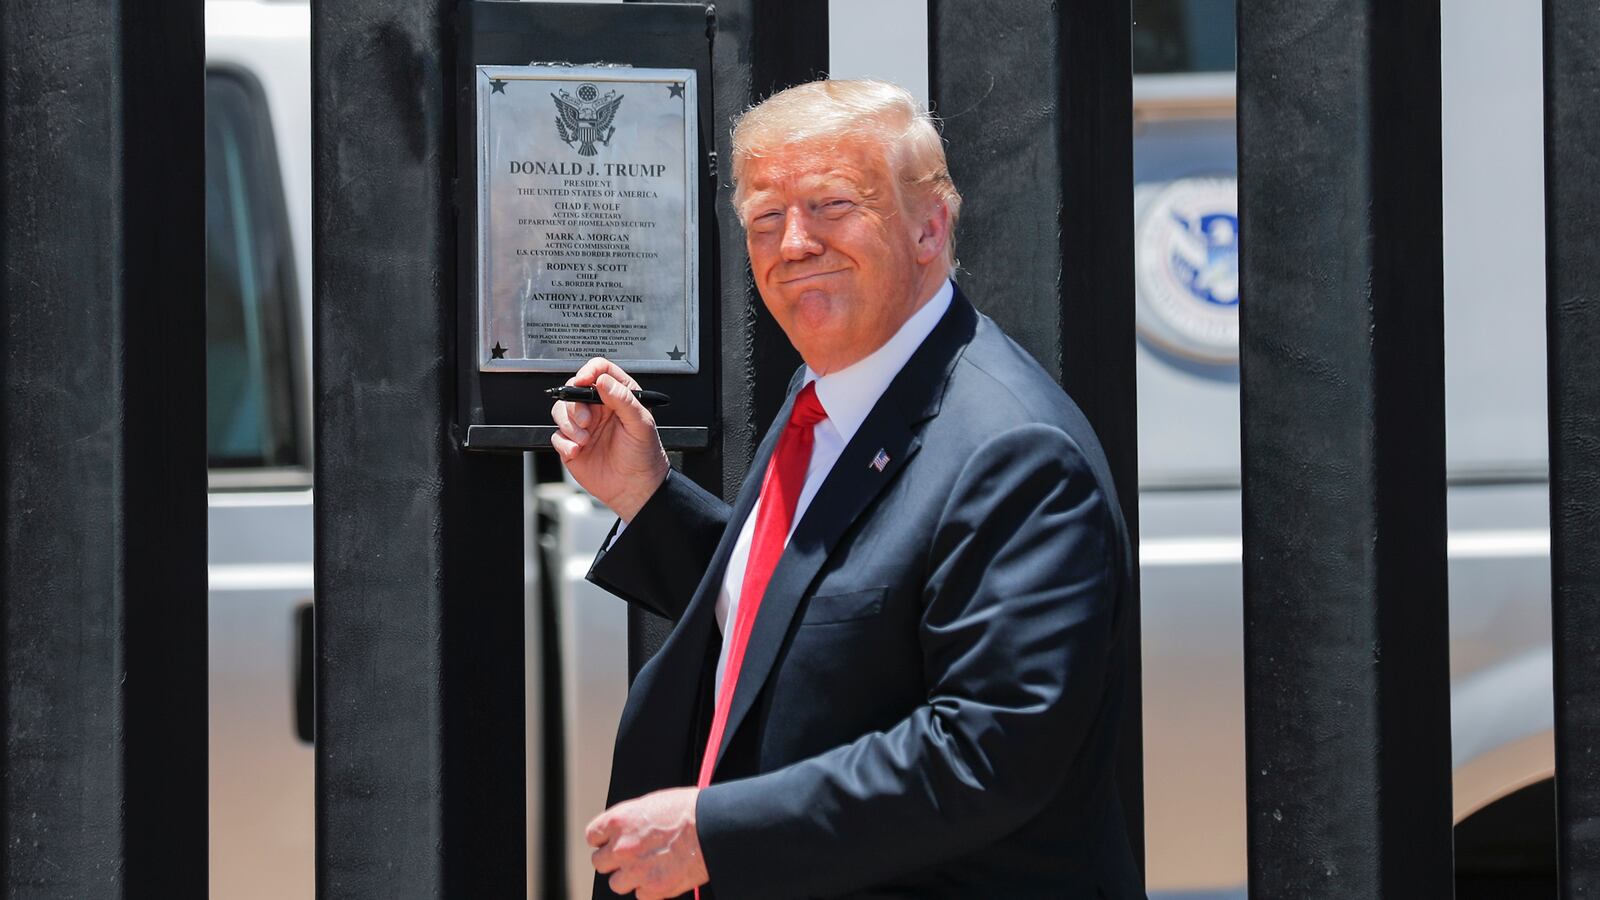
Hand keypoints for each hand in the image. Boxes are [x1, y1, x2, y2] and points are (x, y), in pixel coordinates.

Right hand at [550, 357, 669, 521]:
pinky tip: (578, 451)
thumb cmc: (644, 455)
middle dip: (575, 404)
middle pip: (573, 389)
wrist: (635, 488)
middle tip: (586, 421)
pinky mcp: (572, 443)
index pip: (600, 370)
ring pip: (561, 410)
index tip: (583, 380)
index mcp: (618, 396)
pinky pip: (556, 435)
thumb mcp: (641, 424)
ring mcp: (584, 425)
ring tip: (585, 440)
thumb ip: (623, 399)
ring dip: (569, 424)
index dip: (589, 371)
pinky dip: (564, 443)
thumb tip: (603, 381)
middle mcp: (598, 408)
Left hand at [587, 787, 708, 899]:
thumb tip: (625, 829)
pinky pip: (640, 895)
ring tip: (646, 868)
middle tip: (629, 857)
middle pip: (600, 862)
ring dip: (629, 877)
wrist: (712, 828)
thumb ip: (631, 819)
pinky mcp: (653, 888)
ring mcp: (636, 870)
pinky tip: (661, 875)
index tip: (610, 841)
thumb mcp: (652, 803)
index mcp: (619, 821)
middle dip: (613, 860)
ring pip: (617, 883)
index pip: (593, 836)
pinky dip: (650, 889)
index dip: (603, 839)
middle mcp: (622, 847)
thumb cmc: (688, 810)